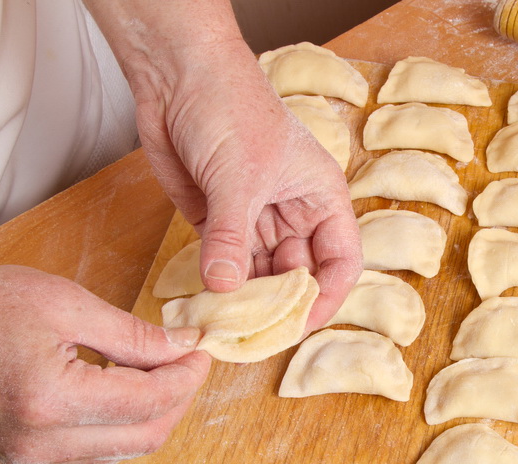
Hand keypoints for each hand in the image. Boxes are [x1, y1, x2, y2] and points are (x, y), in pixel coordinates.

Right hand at [0, 264, 210, 463]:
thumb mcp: (68, 306)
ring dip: (154, 414)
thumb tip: (183, 348)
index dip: (186, 378)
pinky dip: (123, 423)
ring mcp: (29, 456)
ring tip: (160, 371)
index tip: (200, 353)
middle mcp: (40, 441)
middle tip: (188, 363)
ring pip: (124, 450)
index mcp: (50, 401)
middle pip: (144, 437)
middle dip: (178, 400)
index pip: (148, 402)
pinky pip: (96, 450)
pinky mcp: (25, 456)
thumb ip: (133, 335)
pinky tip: (127, 388)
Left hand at [86, 0, 362, 330]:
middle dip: (281, 304)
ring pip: (260, 274)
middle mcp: (293, 214)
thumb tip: (224, 288)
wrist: (177, 76)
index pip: (340, 260)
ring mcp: (255, 219)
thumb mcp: (238, 175)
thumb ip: (232, 236)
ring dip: (246, 298)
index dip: (327, 296)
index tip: (302, 324)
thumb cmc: (229, 106)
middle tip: (257, 333)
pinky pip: (225, 263)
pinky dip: (218, 284)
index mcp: (321, 198)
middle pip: (298, 274)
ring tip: (228, 323)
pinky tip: (208, 303)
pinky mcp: (218, 222)